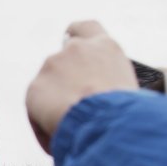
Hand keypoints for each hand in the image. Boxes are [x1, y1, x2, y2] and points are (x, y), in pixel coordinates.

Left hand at [25, 21, 137, 152]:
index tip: (68, 42)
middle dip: (64, 82)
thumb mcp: (131, 88)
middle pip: (62, 61)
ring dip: (55, 104)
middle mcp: (76, 49)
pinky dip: (44, 124)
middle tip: (74, 106)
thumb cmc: (129, 112)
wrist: (107, 121)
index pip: (85, 28)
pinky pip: (36, 110)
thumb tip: (103, 96)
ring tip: (72, 129)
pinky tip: (59, 137)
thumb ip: (112, 82)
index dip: (75, 36)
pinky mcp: (35, 87)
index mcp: (105, 46)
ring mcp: (53, 65)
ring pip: (49, 87)